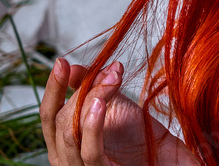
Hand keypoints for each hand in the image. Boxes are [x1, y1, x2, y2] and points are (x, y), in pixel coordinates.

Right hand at [40, 58, 200, 165]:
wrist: (170, 161)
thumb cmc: (143, 139)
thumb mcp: (115, 108)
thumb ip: (93, 88)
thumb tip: (75, 68)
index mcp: (67, 143)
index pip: (48, 115)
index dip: (52, 89)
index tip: (61, 62)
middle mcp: (68, 160)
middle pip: (59, 121)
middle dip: (82, 90)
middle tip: (108, 70)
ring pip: (71, 133)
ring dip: (90, 100)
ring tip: (109, 80)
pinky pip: (90, 152)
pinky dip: (92, 126)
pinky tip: (99, 103)